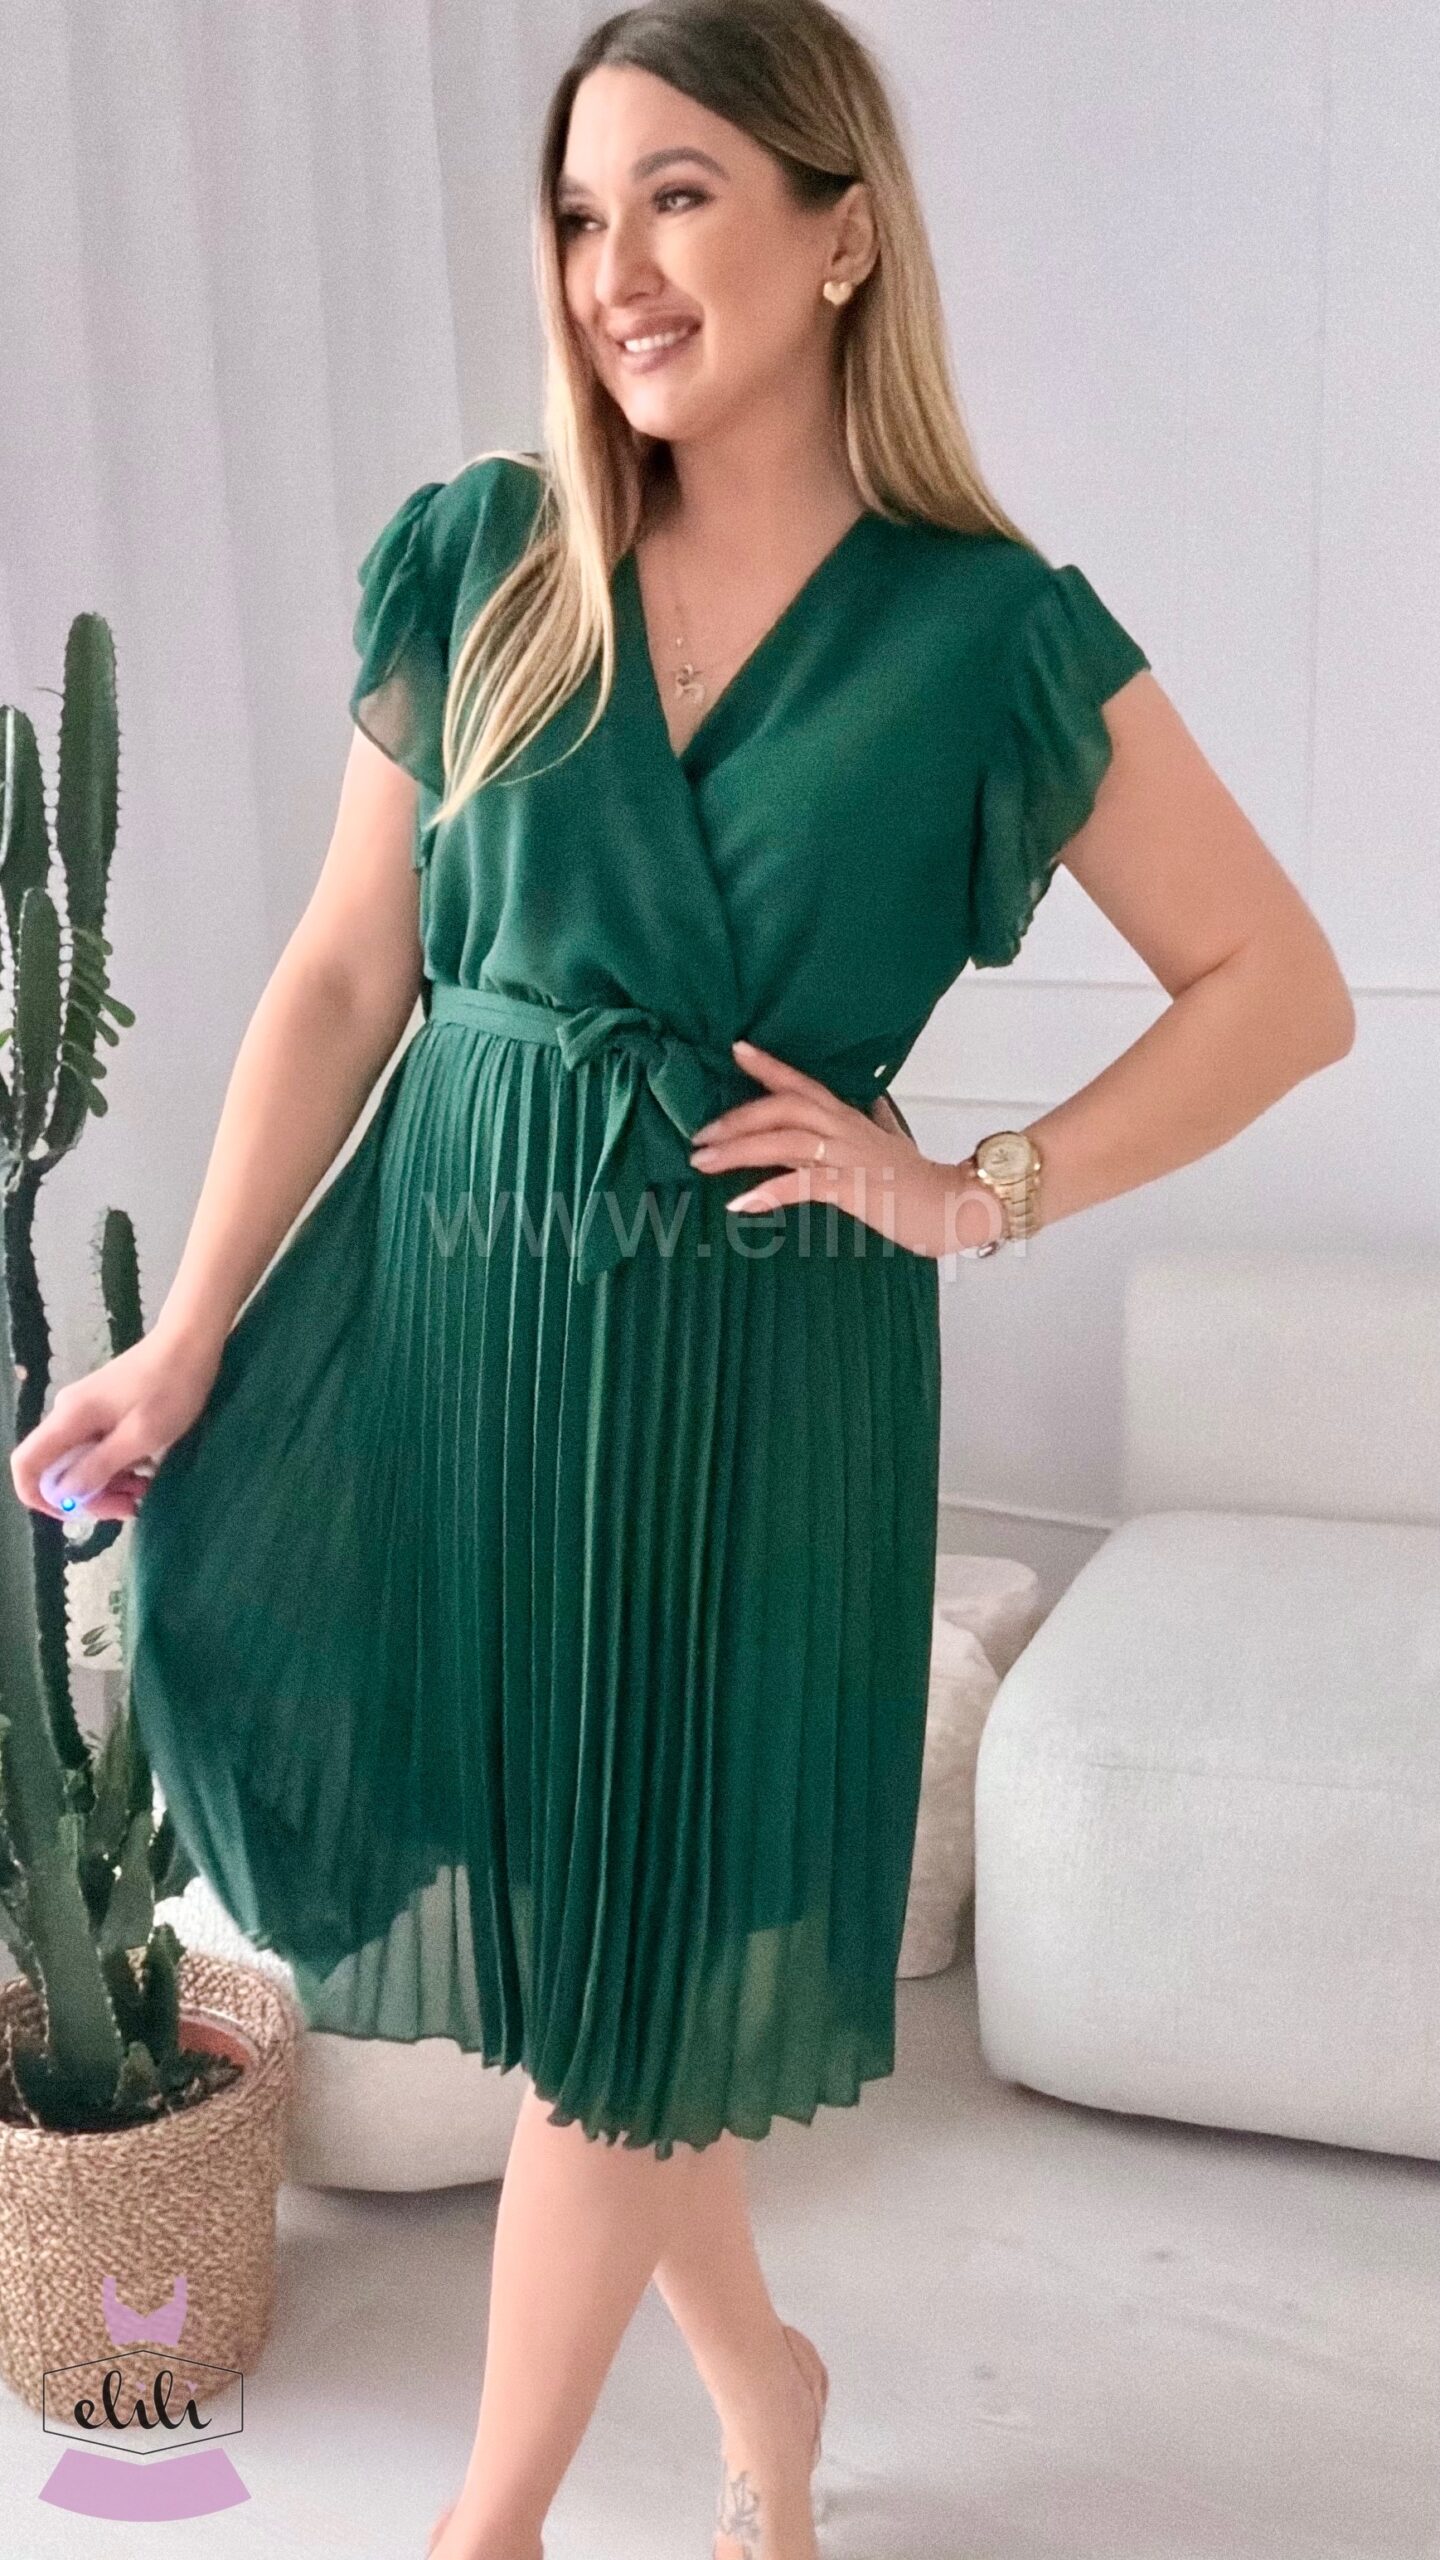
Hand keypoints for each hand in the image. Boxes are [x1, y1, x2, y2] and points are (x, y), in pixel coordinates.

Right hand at [8, 1322, 225, 1522]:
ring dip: (107, 1483)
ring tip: (144, 1491)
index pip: (26, 1464)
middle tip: (128, 1507)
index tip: (78, 1514)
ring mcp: (86, 1411)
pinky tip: (145, 1473)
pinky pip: (98, 1448)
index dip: (40, 1497)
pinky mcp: (105, 1410)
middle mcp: (68, 1415)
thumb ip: (99, 1466)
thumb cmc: (170, 1390)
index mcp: (69, 1419)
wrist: (191, 1343)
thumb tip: (63, 1493)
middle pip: (57, 1468)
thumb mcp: (139, 1437)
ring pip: (80, 1461)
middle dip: (88, 1495)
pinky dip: (116, 1466)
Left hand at [687, 1037, 1006, 1259]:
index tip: (736, 1048)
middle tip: (698, 1136)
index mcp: (849, 1118)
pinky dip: (770, 1190)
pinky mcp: (854, 1188)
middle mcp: (845, 1129)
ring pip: (785, 1141)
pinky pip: (804, 1184)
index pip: (803, 1083)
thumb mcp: (894, 1142)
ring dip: (740, 1150)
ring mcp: (849, 1156)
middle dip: (736, 1118)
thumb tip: (873, 1103)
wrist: (956, 1206)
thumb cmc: (921, 1181)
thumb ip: (878, 1120)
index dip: (770, 1066)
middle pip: (783, 1108)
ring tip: (703, 1162)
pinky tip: (741, 1201)